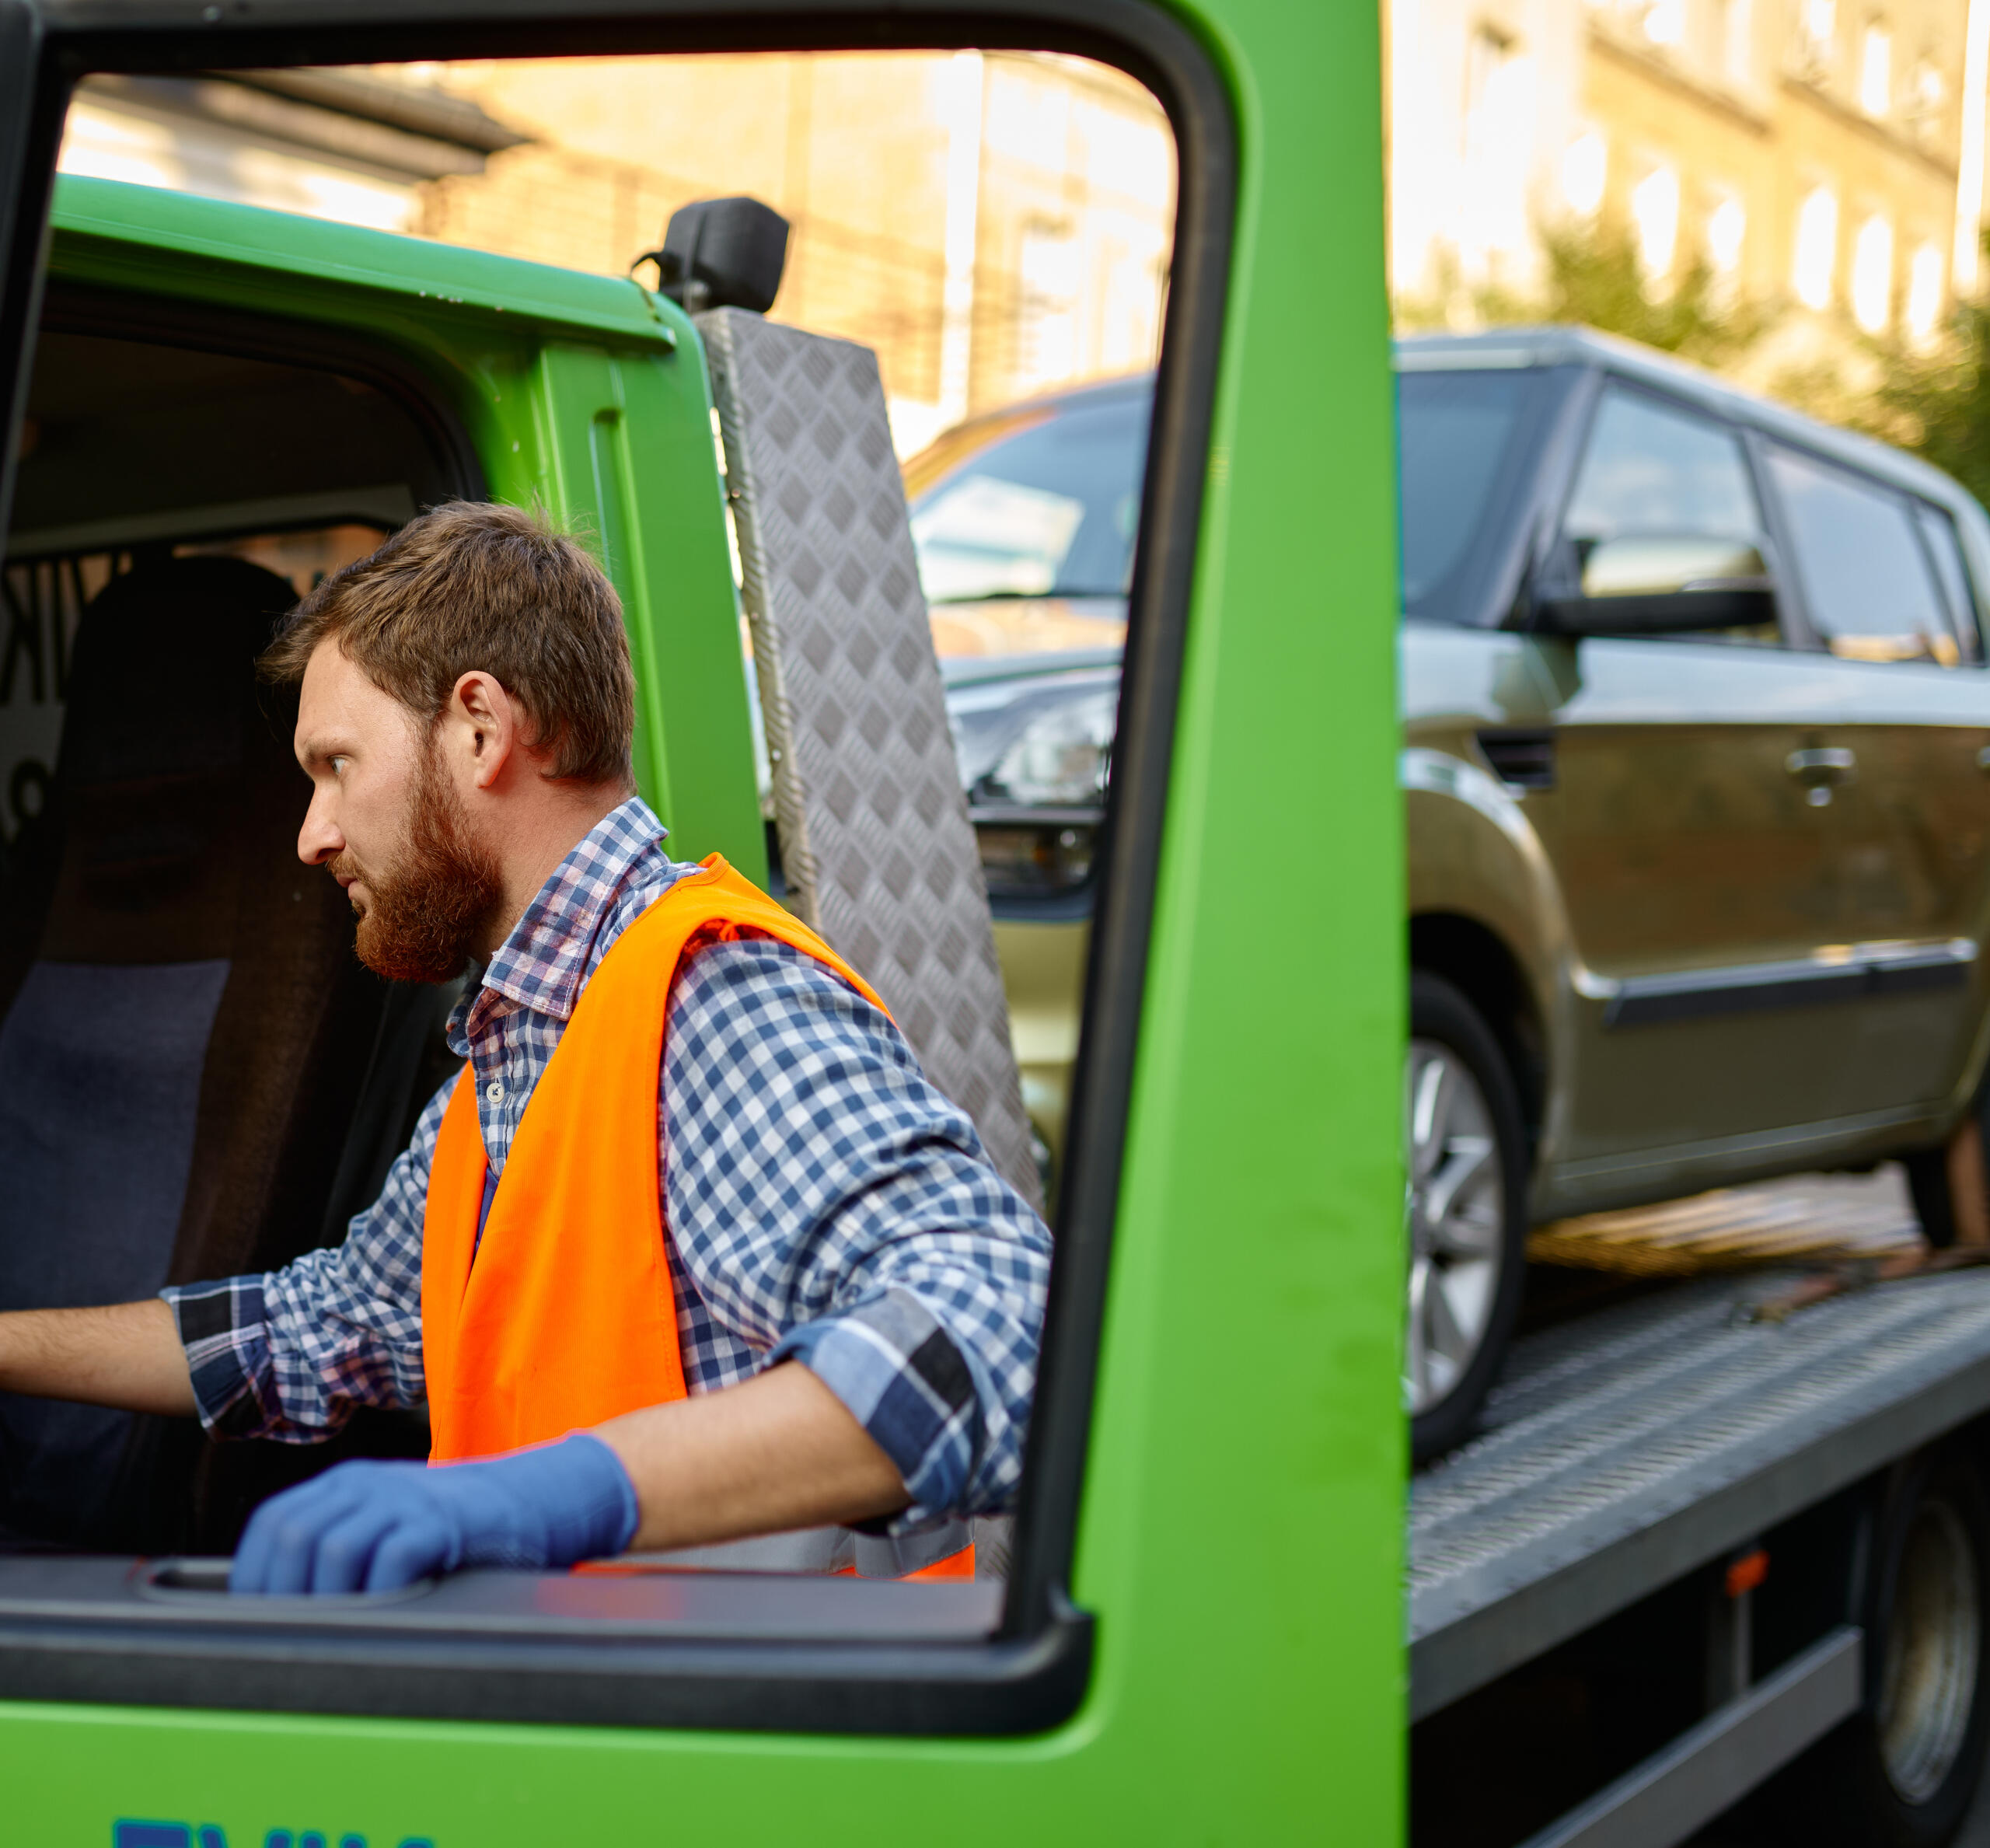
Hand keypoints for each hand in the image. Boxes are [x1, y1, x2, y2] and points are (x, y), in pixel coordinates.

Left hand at [230, 1432, 638, 1594]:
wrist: (532, 1499)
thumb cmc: (453, 1528)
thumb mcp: (387, 1522)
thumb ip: (338, 1546)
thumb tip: (277, 1608)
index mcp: (345, 1483)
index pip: (273, 1523)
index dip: (255, 1576)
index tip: (258, 1621)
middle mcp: (368, 1483)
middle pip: (295, 1537)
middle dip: (283, 1595)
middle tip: (293, 1636)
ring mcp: (406, 1498)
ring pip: (335, 1549)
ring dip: (327, 1600)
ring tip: (335, 1631)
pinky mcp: (442, 1521)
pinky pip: (392, 1558)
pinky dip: (377, 1595)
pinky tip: (381, 1615)